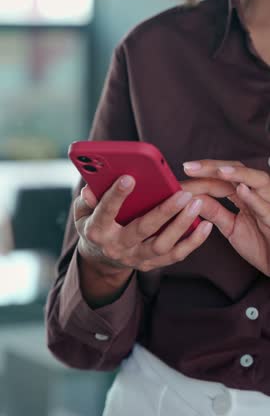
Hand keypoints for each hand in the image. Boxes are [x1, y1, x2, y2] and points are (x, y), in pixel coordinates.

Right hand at [74, 174, 213, 273]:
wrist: (102, 258)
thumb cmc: (95, 225)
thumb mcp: (82, 213)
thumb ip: (86, 201)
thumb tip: (90, 189)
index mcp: (97, 231)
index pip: (106, 212)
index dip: (116, 196)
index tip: (129, 178)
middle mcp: (117, 247)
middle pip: (142, 230)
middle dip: (163, 212)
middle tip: (183, 193)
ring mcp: (136, 258)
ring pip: (162, 244)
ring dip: (182, 225)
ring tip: (197, 204)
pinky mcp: (152, 263)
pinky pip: (175, 256)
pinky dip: (193, 242)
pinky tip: (206, 225)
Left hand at [183, 159, 269, 274]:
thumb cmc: (261, 244)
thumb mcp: (231, 226)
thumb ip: (214, 211)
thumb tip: (192, 199)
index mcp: (247, 194)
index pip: (223, 177)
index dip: (204, 172)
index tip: (184, 170)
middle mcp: (259, 193)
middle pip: (237, 171)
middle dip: (213, 167)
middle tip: (190, 167)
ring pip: (257, 180)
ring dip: (238, 174)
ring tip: (219, 171)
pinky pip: (265, 207)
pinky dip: (254, 197)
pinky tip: (241, 189)